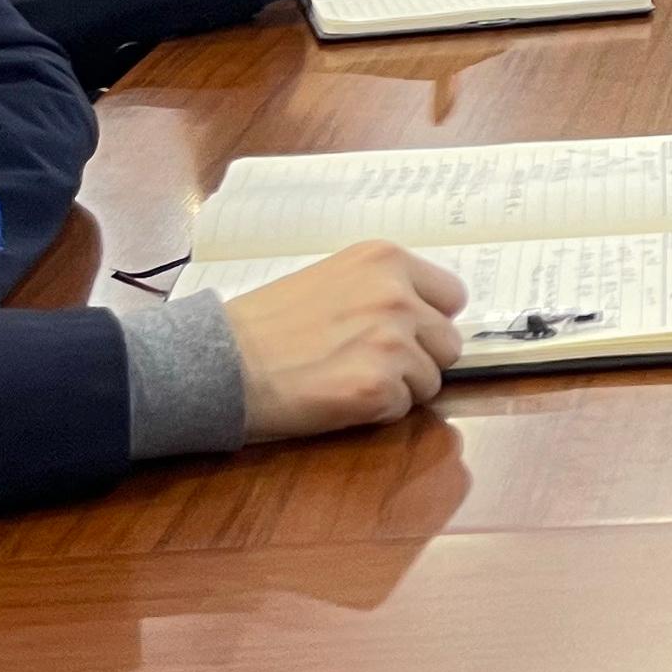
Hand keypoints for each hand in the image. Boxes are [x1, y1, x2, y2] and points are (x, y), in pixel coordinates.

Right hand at [223, 242, 467, 440]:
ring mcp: (391, 340)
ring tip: (347, 379)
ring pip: (431, 380)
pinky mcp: (376, 386)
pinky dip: (375, 412)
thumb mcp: (334, 279)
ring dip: (398, 387)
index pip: (453, 296)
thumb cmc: (267, 325)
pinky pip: (402, 409)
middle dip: (418, 359)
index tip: (403, 334)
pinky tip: (337, 397)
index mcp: (386, 259)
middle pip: (449, 343)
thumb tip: (425, 316)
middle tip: (369, 364)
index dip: (429, 321)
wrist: (219, 362)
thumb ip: (382, 290)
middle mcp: (397, 293)